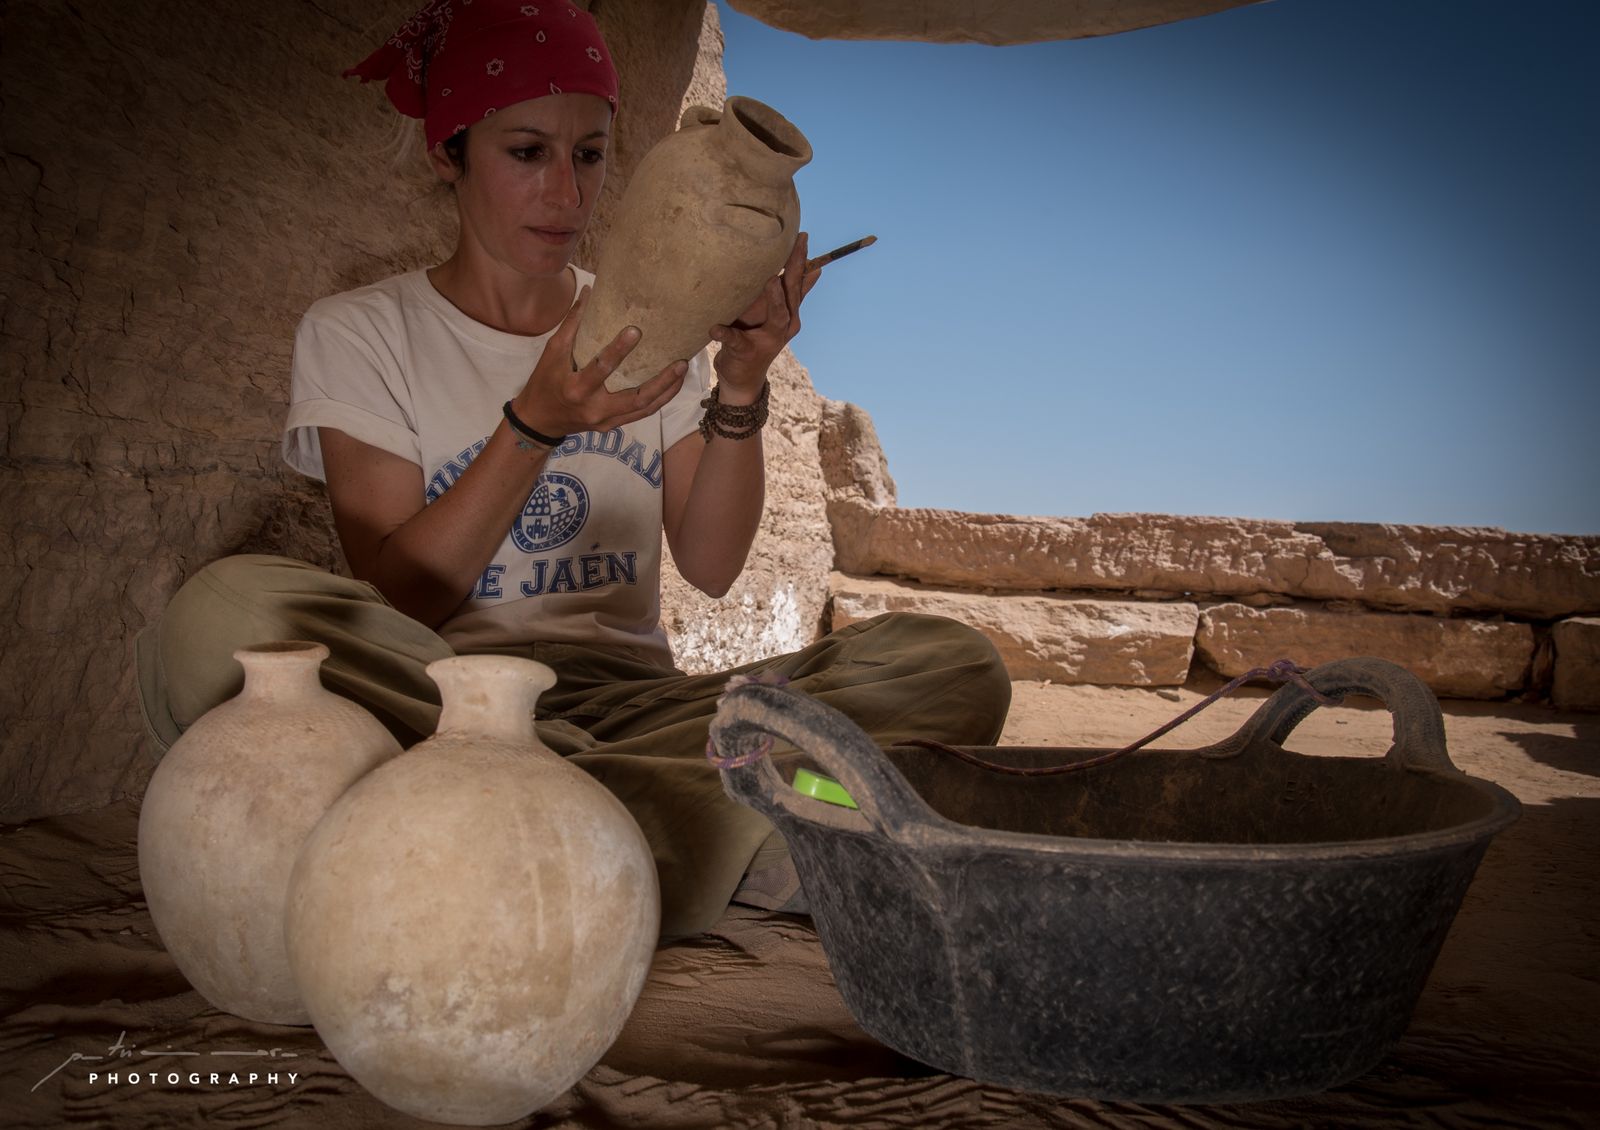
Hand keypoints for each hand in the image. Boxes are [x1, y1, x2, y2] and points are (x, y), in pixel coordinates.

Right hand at [513, 286, 686, 437]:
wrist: (540, 420)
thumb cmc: (545, 381)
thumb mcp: (552, 351)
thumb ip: (573, 322)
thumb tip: (589, 290)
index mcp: (577, 388)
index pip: (601, 368)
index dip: (618, 350)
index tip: (636, 331)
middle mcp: (594, 408)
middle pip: (635, 398)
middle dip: (660, 381)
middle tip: (681, 362)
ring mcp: (606, 421)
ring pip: (644, 409)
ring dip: (667, 391)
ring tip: (683, 370)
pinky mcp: (612, 426)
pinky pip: (641, 414)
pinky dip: (659, 400)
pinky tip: (673, 385)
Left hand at [709, 231, 821, 403]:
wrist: (742, 378)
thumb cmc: (755, 338)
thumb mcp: (773, 314)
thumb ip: (790, 293)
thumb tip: (811, 268)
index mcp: (789, 313)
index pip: (797, 282)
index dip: (800, 260)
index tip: (802, 237)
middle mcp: (785, 325)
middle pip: (792, 294)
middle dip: (794, 270)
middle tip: (796, 247)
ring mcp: (768, 339)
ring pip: (777, 316)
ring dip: (774, 300)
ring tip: (771, 281)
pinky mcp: (746, 351)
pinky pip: (736, 341)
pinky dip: (725, 334)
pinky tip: (715, 328)